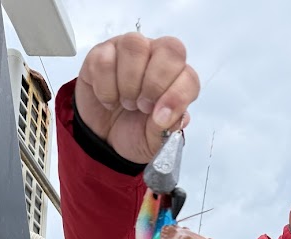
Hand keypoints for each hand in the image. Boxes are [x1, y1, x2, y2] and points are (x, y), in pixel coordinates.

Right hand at [74, 33, 199, 164]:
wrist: (104, 139)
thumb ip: (166, 129)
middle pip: (169, 48)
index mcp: (176, 78)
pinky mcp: (101, 52)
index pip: (189, 75)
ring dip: (129, 83)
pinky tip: (108, 100)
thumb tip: (171, 117)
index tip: (160, 117)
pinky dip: (105, 88)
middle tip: (142, 107)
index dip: (177, 95)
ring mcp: (129, 50)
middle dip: (155, 83)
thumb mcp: (154, 141)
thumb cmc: (135, 133)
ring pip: (135, 44)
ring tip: (126, 103)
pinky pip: (104, 59)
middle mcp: (156, 56)